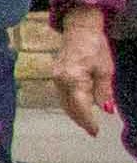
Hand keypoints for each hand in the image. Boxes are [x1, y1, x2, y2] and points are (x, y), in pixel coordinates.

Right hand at [63, 9, 119, 138]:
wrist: (79, 29)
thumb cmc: (95, 47)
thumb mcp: (105, 70)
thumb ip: (103, 91)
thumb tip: (107, 110)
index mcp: (73, 79)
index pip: (80, 107)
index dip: (88, 121)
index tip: (95, 132)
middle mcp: (60, 81)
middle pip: (69, 107)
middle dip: (80, 120)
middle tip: (92, 130)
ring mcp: (55, 78)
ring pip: (63, 102)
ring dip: (74, 113)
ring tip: (86, 122)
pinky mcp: (55, 75)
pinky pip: (61, 95)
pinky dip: (70, 104)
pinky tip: (78, 106)